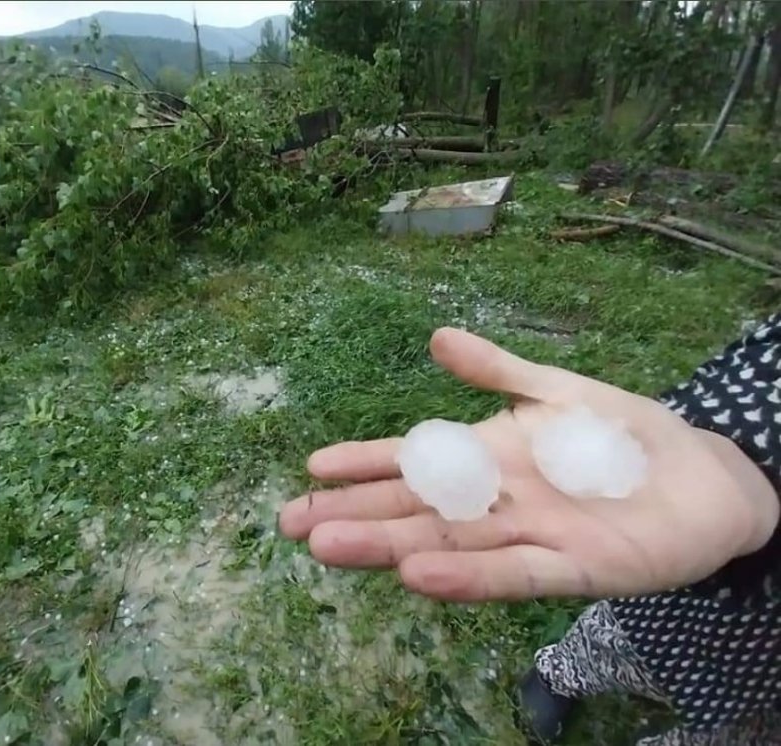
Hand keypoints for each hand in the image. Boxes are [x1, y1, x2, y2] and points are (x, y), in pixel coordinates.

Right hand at [279, 328, 779, 601]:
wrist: (705, 476)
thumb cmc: (624, 436)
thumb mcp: (557, 389)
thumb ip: (497, 370)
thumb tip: (436, 339)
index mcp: (487, 460)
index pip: (413, 465)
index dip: (364, 466)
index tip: (312, 469)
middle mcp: (495, 504)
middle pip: (415, 512)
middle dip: (354, 516)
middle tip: (294, 524)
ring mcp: (529, 537)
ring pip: (447, 545)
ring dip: (390, 548)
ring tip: (332, 549)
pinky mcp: (575, 569)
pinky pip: (512, 574)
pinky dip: (465, 578)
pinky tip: (418, 577)